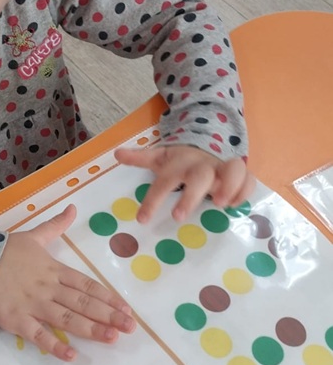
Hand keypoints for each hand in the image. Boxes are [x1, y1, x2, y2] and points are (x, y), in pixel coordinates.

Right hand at [0, 204, 136, 360]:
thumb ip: (55, 225)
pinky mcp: (17, 320)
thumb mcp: (34, 236)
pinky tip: (71, 355)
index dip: (108, 297)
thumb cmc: (4, 251)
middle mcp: (49, 288)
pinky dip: (55, 345)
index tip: (126, 309)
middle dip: (108, 315)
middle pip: (84, 303)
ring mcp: (34, 305)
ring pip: (67, 319)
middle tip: (131, 327)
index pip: (88, 285)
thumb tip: (73, 208)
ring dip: (91, 329)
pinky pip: (39, 335)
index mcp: (55, 270)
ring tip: (112, 338)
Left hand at [114, 144, 254, 223]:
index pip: (164, 181)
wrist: (207, 144)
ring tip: (222, 205)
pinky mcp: (239, 173)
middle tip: (178, 216)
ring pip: (232, 169)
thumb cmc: (180, 160)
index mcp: (179, 163)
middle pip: (198, 176)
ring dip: (229, 185)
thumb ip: (140, 158)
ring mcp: (222, 168)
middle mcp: (201, 165)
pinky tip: (235, 205)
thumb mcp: (160, 158)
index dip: (153, 200)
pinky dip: (244, 190)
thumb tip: (117, 153)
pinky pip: (248, 178)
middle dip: (190, 196)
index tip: (142, 220)